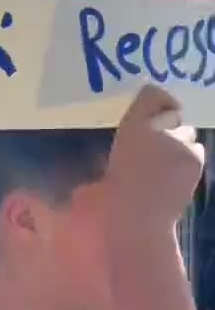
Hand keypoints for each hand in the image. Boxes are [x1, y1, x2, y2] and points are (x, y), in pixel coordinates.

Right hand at [106, 85, 204, 235]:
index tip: (152, 110)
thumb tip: (151, 119)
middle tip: (153, 147)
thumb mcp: (115, 151)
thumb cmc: (116, 189)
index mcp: (131, 126)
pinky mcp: (195, 157)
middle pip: (172, 113)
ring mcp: (179, 142)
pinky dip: (188, 158)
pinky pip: (195, 148)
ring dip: (178, 142)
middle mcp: (157, 128)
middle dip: (167, 125)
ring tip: (165, 163)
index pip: (152, 94)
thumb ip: (133, 132)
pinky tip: (175, 173)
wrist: (138, 215)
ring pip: (186, 132)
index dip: (156, 99)